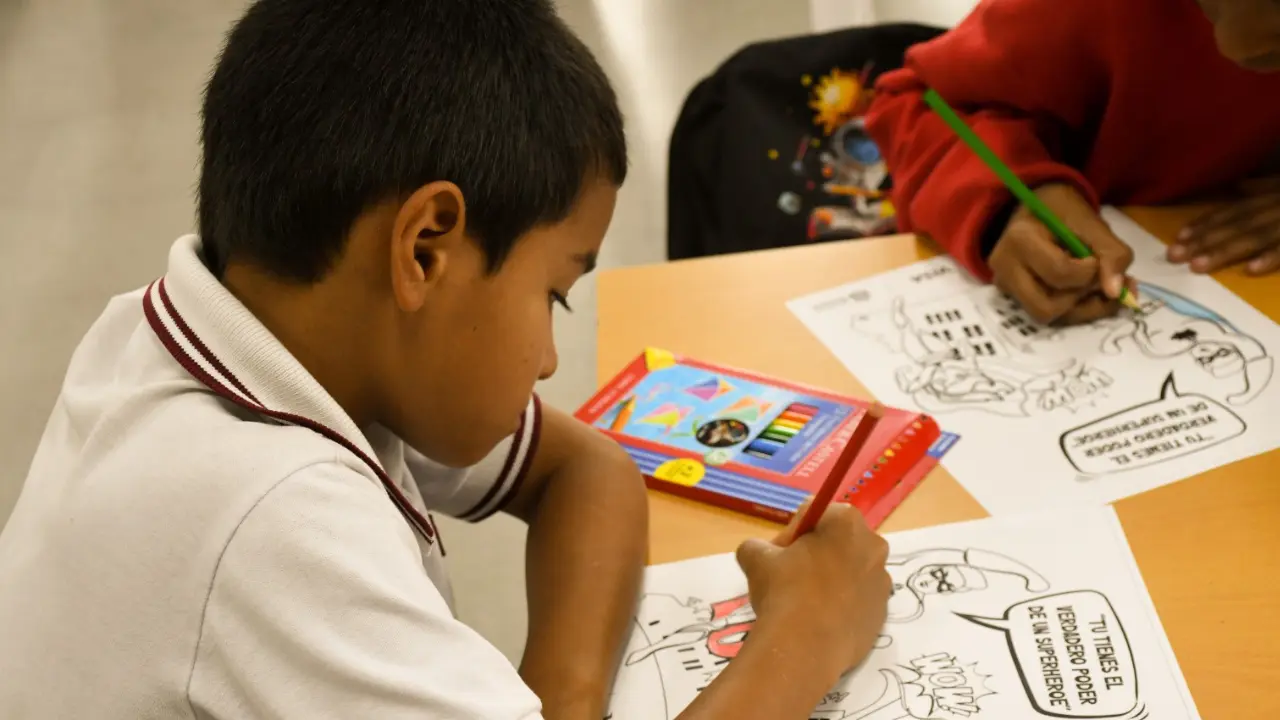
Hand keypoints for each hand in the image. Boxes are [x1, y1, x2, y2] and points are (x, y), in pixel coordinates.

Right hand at [734, 503, 889, 676]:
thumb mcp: (754, 558)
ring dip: (830, 580)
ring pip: (850, 572)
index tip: (778, 555)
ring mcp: (882, 581)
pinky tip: (820, 620)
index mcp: (845, 521)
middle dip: (815, 554)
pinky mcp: (882, 613)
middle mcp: (873, 545)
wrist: (806, 648)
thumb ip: (757, 546)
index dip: (791, 533)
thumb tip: (763, 554)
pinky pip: (858, 601)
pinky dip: (842, 606)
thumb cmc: (783, 590)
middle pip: (837, 541)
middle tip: (790, 577)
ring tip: (805, 603)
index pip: (813, 514)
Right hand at [988, 184, 1133, 324]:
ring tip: (1095, 288)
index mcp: (1021, 240)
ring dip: (1079, 308)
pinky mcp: (1011, 295)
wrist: (1037, 207)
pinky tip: (1083, 291)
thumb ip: (1112, 253)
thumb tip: (1116, 292)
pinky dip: (1072, 308)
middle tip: (1097, 280)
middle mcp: (1005, 268)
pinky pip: (1045, 314)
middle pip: (1045, 308)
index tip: (1097, 258)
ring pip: (1045, 316)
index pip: (1059, 273)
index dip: (1090, 273)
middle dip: (1081, 300)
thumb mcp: (1093, 223)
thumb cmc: (1064, 211)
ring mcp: (1005, 285)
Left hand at [1170, 178, 1279, 274]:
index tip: (1179, 237)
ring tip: (1197, 266)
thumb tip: (1238, 183)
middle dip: (1203, 240)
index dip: (1205, 222)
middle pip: (1236, 224)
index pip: (1232, 210)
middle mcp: (1276, 206)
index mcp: (1270, 196)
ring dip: (1225, 251)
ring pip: (1256, 236)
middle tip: (1173, 256)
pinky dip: (1271, 257)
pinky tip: (1250, 270)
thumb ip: (1263, 187)